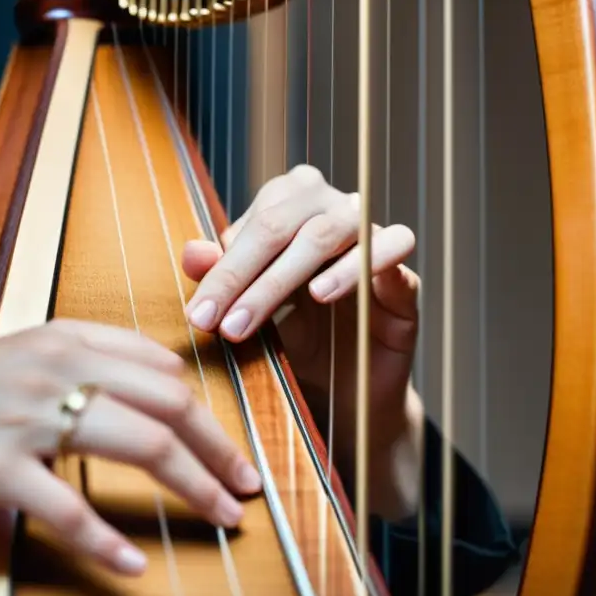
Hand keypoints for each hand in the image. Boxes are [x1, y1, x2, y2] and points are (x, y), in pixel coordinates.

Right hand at [0, 319, 261, 575]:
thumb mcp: (1, 365)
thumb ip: (63, 371)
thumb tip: (125, 396)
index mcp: (58, 339)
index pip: (161, 366)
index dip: (208, 408)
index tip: (230, 442)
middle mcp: (50, 367)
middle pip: (168, 402)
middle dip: (219, 447)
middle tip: (245, 485)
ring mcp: (24, 416)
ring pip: (141, 444)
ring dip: (194, 487)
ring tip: (223, 519)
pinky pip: (70, 508)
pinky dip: (108, 542)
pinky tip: (133, 566)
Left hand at [181, 164, 418, 465]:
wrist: (344, 391)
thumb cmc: (293, 336)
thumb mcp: (248, 309)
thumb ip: (222, 277)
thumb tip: (191, 252)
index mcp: (293, 205)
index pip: (255, 222)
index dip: (224, 266)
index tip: (198, 313)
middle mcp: (333, 208)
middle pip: (286, 222)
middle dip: (243, 274)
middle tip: (216, 323)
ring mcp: (372, 237)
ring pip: (331, 231)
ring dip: (285, 276)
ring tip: (254, 317)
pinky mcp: (404, 275)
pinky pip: (391, 249)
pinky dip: (354, 268)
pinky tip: (322, 293)